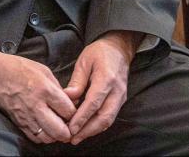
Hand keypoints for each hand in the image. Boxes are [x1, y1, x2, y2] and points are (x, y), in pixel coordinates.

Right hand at [0, 41, 75, 144]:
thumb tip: (71, 101)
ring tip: (56, 126)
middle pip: (61, 131)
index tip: (72, 110)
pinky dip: (42, 136)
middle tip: (68, 124)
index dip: (74, 113)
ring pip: (48, 138)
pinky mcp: (18, 121)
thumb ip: (59, 87)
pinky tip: (44, 128)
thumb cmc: (18, 67)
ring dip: (55, 135)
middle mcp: (36, 106)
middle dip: (68, 130)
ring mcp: (26, 116)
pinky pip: (35, 138)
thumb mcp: (43, 70)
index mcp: (45, 90)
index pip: (69, 111)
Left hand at [63, 30, 139, 144]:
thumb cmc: (99, 52)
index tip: (71, 128)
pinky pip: (110, 117)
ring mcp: (121, 97)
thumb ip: (77, 81)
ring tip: (77, 137)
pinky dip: (98, 125)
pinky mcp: (120, 100)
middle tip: (72, 138)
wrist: (119, 49)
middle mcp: (116, 91)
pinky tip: (86, 129)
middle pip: (104, 117)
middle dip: (88, 130)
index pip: (94, 103)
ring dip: (93, 131)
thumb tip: (68, 97)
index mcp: (106, 79)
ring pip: (108, 120)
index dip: (82, 118)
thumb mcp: (84, 61)